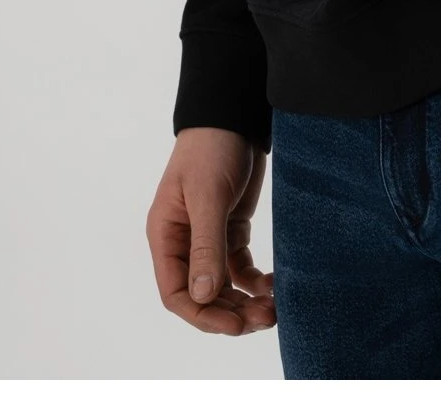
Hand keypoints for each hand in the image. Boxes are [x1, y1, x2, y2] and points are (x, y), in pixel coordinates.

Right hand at [146, 127, 275, 335]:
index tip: (234, 325)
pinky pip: (239, 267)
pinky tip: (273, 285)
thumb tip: (203, 297)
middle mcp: (184, 242)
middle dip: (230, 312)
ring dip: (244, 301)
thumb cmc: (211, 149)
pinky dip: (254, 281)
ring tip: (273, 310)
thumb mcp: (208, 196)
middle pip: (202, 294)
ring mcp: (209, 236)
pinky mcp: (231, 227)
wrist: (234, 115)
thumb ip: (206, 245)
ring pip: (222, 285)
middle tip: (264, 319)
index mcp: (166, 236)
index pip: (176, 292)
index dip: (202, 314)